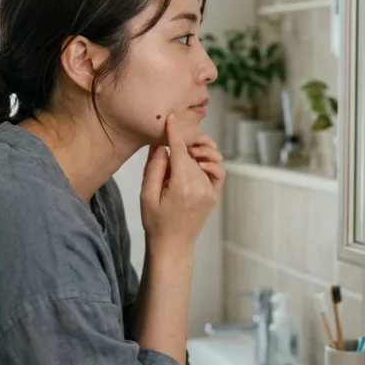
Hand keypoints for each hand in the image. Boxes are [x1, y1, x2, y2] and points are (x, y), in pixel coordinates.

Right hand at [140, 115, 218, 252]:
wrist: (173, 245)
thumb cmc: (155, 222)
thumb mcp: (146, 196)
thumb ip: (154, 169)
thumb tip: (161, 146)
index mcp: (182, 186)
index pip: (180, 151)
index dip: (175, 133)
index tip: (171, 118)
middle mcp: (200, 186)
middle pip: (191, 154)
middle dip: (180, 146)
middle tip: (165, 152)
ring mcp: (210, 191)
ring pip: (205, 159)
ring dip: (196, 152)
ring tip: (184, 154)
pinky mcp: (214, 194)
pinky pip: (218, 170)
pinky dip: (210, 162)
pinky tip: (198, 162)